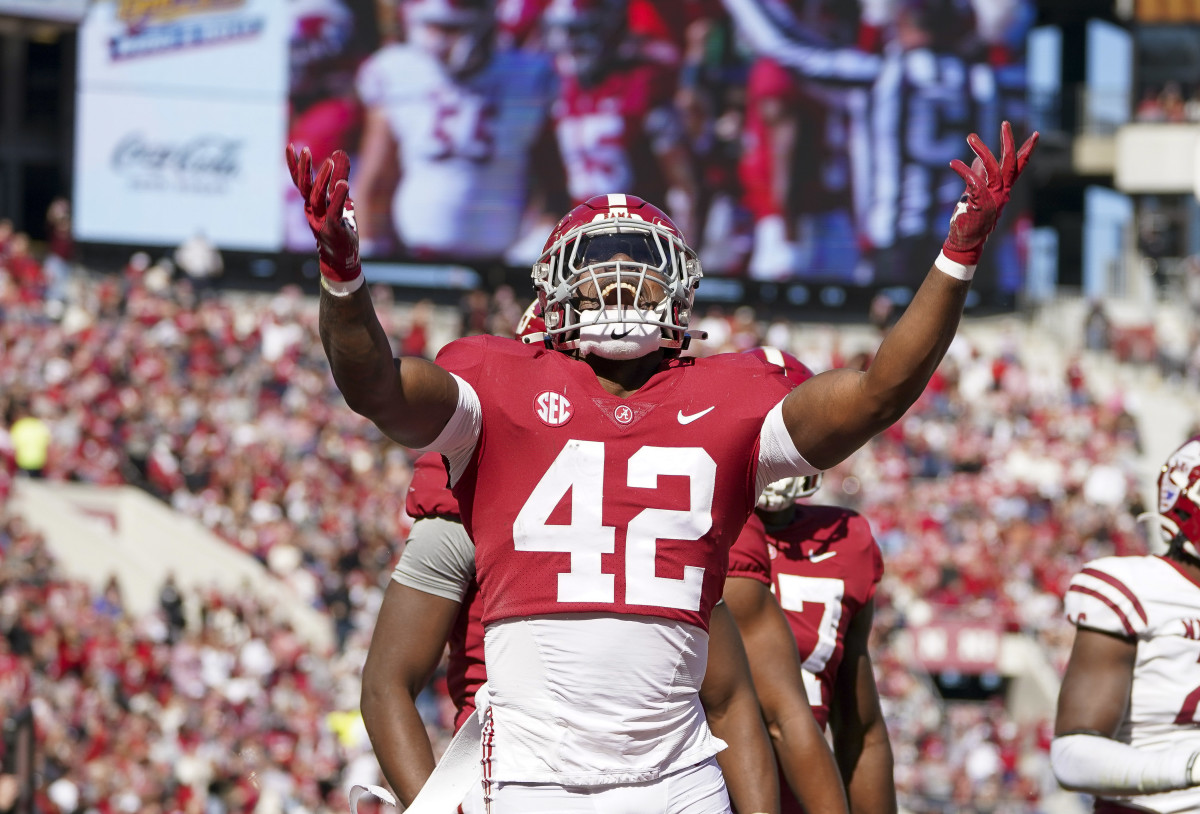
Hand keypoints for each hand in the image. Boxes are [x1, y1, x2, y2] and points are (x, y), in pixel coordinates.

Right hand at [285, 144, 360, 282]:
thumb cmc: (339, 227)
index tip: (290, 146)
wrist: (341, 258)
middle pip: (304, 187)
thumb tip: (339, 153)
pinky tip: (344, 184)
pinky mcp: (332, 229)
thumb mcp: (339, 198)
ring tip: (329, 162)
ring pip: (317, 197)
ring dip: (322, 179)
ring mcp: (320, 220)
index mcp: (311, 203)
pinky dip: (338, 198)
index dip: (294, 165)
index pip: (299, 181)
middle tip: (305, 150)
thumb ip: (339, 177)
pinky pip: (334, 211)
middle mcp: (312, 210)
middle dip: (303, 169)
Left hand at [942, 121, 1038, 266]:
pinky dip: (963, 170)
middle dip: (1009, 142)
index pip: (1019, 166)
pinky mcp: (980, 203)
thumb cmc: (971, 218)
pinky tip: (953, 163)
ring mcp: (993, 198)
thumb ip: (980, 176)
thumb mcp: (977, 194)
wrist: (966, 241)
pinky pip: (974, 181)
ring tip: (970, 136)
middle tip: (1005, 123)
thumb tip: (978, 158)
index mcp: (1004, 189)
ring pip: (993, 168)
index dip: (1027, 150)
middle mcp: (1002, 192)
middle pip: (1011, 163)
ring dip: (982, 149)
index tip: (1036, 134)